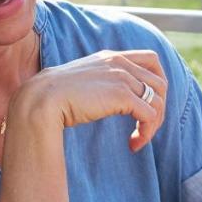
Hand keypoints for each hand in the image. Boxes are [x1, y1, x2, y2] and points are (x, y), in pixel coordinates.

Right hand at [14, 49, 167, 152]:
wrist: (40, 100)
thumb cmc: (53, 97)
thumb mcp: (81, 82)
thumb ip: (98, 83)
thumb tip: (106, 98)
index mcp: (110, 56)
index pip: (151, 59)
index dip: (157, 82)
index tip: (148, 104)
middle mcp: (119, 62)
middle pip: (160, 82)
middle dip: (160, 108)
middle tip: (145, 128)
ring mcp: (121, 77)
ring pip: (159, 100)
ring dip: (155, 124)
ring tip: (138, 139)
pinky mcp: (121, 94)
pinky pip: (150, 115)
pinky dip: (147, 132)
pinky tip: (133, 144)